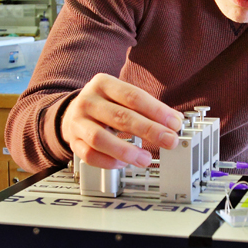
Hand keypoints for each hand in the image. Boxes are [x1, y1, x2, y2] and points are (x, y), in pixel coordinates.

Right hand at [62, 73, 184, 169]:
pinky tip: (124, 164)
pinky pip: (89, 155)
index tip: (175, 123)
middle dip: (149, 130)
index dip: (156, 111)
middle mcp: (88, 101)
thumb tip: (174, 121)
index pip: (133, 96)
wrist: (72, 113)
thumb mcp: (122, 98)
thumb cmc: (105, 105)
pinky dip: (109, 162)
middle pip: (120, 116)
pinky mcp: (73, 142)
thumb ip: (147, 107)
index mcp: (103, 83)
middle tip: (170, 141)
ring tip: (146, 158)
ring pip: (100, 138)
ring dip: (126, 151)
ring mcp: (78, 122)